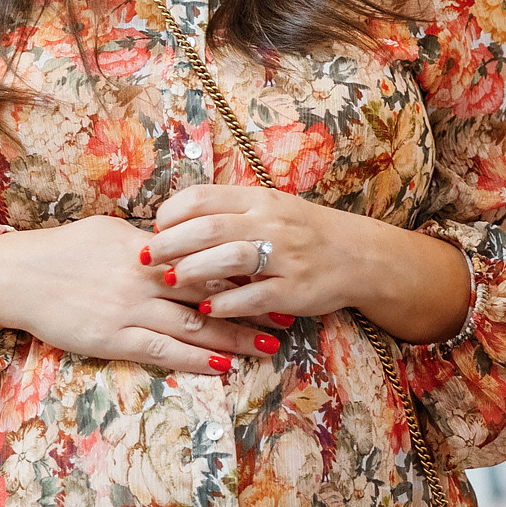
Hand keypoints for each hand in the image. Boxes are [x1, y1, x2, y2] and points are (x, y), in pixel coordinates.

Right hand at [0, 214, 264, 375]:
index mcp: (148, 249)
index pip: (205, 259)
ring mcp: (131, 309)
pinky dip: (195, 360)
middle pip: (210, 295)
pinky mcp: (114, 337)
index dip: (243, 271)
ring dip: (234, 338)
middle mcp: (146, 278)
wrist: (19, 276)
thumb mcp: (110, 234)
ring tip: (267, 347)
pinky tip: (221, 367)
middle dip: (251, 307)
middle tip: (286, 316)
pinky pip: (163, 351)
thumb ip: (147, 242)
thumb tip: (176, 241)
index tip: (272, 276)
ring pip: (194, 326)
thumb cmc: (63, 250)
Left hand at [149, 184, 471, 344]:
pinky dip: (226, 303)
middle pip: (208, 228)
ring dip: (193, 271)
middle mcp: (270, 223)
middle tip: (146, 258)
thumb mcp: (270, 208)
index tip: (155, 227)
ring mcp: (284, 256)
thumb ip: (230, 210)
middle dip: (170, 243)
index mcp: (259, 199)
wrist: (358, 255)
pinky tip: (207, 308)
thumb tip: (176, 218)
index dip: (172, 213)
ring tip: (170, 280)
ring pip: (229, 259)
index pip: (204, 198)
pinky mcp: (294, 289)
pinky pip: (253, 296)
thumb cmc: (303, 231)